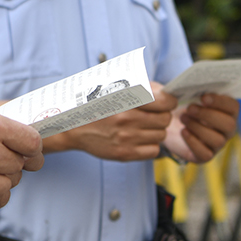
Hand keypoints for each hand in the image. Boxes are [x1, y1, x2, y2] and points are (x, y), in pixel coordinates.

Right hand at [46, 88, 176, 160]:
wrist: (71, 125)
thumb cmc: (96, 102)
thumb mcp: (116, 86)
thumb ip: (144, 87)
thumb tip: (168, 94)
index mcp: (127, 98)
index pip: (165, 102)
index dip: (169, 101)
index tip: (165, 102)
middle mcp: (128, 118)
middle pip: (165, 120)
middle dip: (161, 116)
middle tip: (151, 115)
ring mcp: (126, 138)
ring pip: (161, 135)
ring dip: (155, 131)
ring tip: (141, 126)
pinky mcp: (124, 154)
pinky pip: (153, 151)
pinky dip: (150, 145)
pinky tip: (139, 139)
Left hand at [164, 91, 237, 162]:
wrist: (170, 124)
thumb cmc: (185, 106)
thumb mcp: (190, 95)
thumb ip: (198, 90)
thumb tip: (196, 83)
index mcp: (228, 111)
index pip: (234, 107)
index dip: (221, 102)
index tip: (203, 97)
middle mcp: (227, 129)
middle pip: (229, 125)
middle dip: (208, 115)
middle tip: (190, 108)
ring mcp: (218, 144)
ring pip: (218, 140)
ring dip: (198, 127)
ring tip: (183, 117)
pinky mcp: (205, 155)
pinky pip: (206, 154)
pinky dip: (193, 141)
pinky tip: (183, 131)